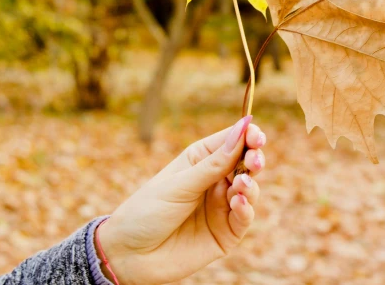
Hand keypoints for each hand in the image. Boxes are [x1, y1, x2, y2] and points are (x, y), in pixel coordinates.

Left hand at [96, 116, 265, 283]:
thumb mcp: (179, 184)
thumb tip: (243, 129)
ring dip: (250, 184)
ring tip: (240, 185)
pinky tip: (238, 203)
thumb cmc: (146, 212)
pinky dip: (246, 209)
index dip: (247, 135)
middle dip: (254, 159)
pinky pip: (244, 218)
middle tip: (254, 160)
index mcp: (200, 160)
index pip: (231, 142)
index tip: (256, 135)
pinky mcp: (226, 233)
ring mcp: (222, 207)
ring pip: (250, 189)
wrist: (128, 255)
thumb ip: (213, 163)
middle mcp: (215, 181)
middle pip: (246, 163)